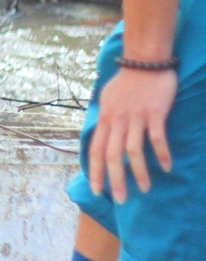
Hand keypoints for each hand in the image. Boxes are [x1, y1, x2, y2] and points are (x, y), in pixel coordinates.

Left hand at [88, 66, 176, 202]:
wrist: (144, 60)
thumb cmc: (127, 81)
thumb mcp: (107, 99)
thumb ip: (105, 118)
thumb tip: (100, 132)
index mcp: (105, 117)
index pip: (95, 148)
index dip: (94, 170)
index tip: (96, 190)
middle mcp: (117, 119)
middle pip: (112, 154)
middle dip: (115, 179)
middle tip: (120, 200)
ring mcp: (135, 116)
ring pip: (133, 150)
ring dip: (138, 171)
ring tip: (145, 189)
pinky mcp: (154, 112)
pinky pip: (157, 137)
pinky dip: (161, 153)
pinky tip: (167, 167)